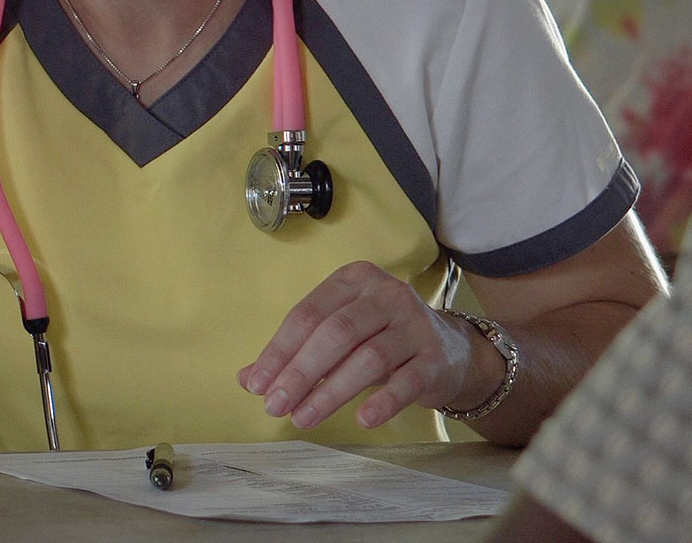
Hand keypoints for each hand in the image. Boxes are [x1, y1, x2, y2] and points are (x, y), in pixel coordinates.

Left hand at [238, 261, 486, 429]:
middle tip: (275, 405)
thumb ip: (295, 352)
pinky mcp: (436, 357)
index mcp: (353, 280)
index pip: (306, 314)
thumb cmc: (381, 338)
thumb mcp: (339, 336)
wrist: (451, 351)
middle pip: (334, 333)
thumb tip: (248, 378)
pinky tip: (361, 420)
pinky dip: (382, 401)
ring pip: (367, 358)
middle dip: (300, 372)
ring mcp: (415, 324)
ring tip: (303, 417)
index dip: (278, 350)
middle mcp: (386, 294)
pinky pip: (406, 382)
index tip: (256, 384)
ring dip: (330, 392)